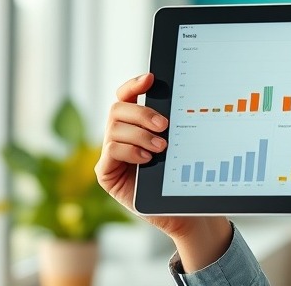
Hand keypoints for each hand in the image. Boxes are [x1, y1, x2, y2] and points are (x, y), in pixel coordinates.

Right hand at [95, 73, 230, 270]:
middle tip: (165, 126)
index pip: (127, 96)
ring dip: (140, 135)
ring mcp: (111, 154)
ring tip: (161, 148)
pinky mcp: (107, 173)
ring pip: (115, 128)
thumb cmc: (183, 175)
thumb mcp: (181, 145)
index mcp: (136, 123)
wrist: (184, 210)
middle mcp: (120, 135)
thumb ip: (174, 125)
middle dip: (142, 113)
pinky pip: (111, 151)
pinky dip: (129, 150)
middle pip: (118, 109)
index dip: (134, 84)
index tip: (150, 79)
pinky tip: (147, 158)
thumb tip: (182, 99)